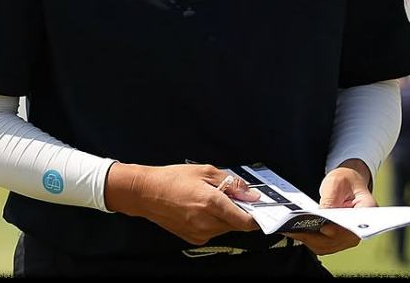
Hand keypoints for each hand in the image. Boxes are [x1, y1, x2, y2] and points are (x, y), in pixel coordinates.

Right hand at [105, 162, 260, 244]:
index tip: (263, 211)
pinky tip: (201, 208)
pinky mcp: (193, 239)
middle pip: (237, 224)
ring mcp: (200, 233)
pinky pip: (213, 232)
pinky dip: (214, 222)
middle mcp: (207, 222)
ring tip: (210, 199)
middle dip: (239, 212)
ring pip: (225, 228)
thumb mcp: (205, 171)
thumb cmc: (174, 178)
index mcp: (212, 203)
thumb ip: (230, 183)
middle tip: (232, 196)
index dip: (257, 217)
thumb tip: (251, 195)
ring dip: (225, 216)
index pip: (246, 221)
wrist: (147, 193)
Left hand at [283, 159, 377, 255]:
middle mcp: (360, 228)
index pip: (353, 227)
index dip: (338, 231)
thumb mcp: (336, 182)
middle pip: (338, 240)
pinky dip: (311, 240)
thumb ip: (330, 199)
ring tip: (293, 230)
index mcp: (367, 211)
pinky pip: (324, 244)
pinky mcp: (339, 238)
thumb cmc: (345, 180)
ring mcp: (349, 236)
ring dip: (310, 240)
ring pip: (329, 246)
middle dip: (316, 236)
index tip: (324, 228)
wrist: (348, 182)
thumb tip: (321, 216)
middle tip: (297, 230)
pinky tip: (298, 231)